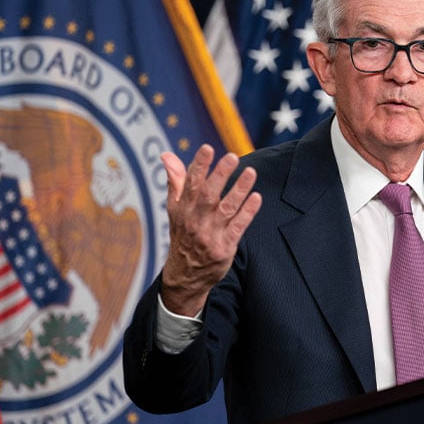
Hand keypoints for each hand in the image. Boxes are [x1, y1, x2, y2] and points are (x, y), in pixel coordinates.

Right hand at [158, 145, 261, 315]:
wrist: (185, 275)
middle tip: (232, 156)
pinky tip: (256, 198)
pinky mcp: (224, 248)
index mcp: (182, 208)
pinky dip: (247, 212)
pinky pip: (238, 227)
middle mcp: (195, 220)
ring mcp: (210, 234)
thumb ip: (175, 181)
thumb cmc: (183, 234)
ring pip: (226, 209)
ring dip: (239, 190)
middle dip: (220, 174)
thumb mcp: (174, 209)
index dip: (199, 165)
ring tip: (251, 172)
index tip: (207, 148)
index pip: (190, 183)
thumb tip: (166, 155)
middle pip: (208, 194)